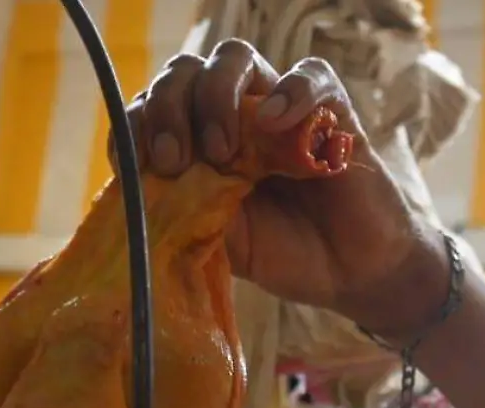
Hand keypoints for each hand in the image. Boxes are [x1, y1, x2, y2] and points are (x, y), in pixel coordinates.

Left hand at [124, 39, 450, 334]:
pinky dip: (290, 91)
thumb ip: (184, 212)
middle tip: (175, 160)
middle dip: (168, 108)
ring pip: (234, 58)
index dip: (135, 124)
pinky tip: (275, 122)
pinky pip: (311, 74)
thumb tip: (140, 192)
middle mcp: (232, 114)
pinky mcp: (330, 110)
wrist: (349, 273)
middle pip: (185, 72)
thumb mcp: (220, 242)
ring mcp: (279, 107)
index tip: (138, 164)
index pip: (150, 106)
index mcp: (196, 141)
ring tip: (223, 151)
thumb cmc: (283, 253)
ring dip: (216, 95)